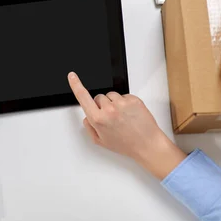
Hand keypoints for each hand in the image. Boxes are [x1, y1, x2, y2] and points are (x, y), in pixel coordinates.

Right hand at [68, 72, 185, 179]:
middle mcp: (109, 109)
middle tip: (111, 118)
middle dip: (102, 105)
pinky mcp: (133, 99)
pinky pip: (124, 96)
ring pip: (111, 95)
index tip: (72, 76)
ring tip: (122, 117)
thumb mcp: (101, 141)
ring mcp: (122, 103)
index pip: (83, 97)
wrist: (147, 144)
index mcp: (98, 119)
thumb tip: (87, 116)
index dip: (76, 85)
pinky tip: (129, 114)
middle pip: (98, 97)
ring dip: (114, 103)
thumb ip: (90, 127)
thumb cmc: (126, 144)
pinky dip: (125, 103)